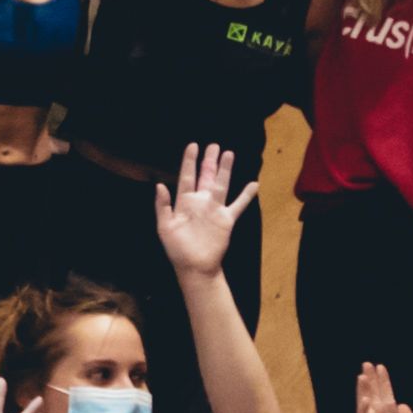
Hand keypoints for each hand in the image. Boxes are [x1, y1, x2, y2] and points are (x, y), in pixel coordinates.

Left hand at [150, 142, 241, 279]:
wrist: (194, 266)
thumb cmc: (176, 248)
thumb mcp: (164, 227)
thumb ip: (162, 206)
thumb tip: (159, 185)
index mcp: (184, 202)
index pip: (187, 176)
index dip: (189, 161)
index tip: (193, 146)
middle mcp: (200, 202)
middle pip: (206, 176)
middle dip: (209, 161)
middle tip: (214, 145)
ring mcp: (214, 209)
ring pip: (222, 185)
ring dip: (225, 170)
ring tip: (229, 153)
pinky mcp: (226, 219)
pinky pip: (238, 205)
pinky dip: (246, 195)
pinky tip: (253, 184)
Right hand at [352, 358, 412, 412]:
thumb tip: (404, 404)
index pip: (386, 399)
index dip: (384, 384)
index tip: (380, 367)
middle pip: (375, 399)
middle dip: (371, 382)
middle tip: (366, 363)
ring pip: (367, 409)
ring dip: (364, 393)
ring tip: (362, 376)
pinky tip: (365, 400)